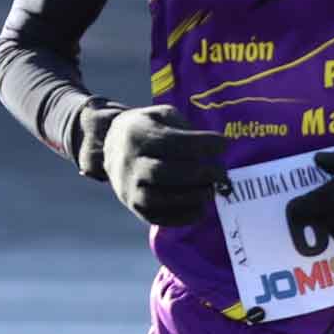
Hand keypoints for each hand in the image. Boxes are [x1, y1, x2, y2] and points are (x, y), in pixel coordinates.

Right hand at [98, 105, 228, 225]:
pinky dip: (183, 216)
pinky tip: (201, 207)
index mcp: (137, 135)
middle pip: (164, 172)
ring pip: (159, 198)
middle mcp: (130, 163)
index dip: (203, 144)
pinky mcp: (134, 207)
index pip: (173, 142)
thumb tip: (214, 152)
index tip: (223, 144)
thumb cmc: (147, 128)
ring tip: (212, 189)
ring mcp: (129, 188)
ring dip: (192, 196)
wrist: (110, 146)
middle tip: (221, 172)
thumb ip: (185, 128)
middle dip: (199, 173)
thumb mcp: (162, 115)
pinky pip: (159, 218)